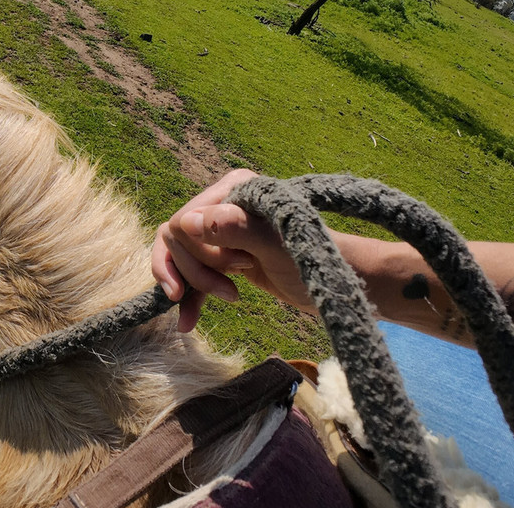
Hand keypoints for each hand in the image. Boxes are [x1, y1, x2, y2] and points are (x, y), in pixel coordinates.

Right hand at [152, 169, 315, 331]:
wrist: (335, 283)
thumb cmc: (313, 258)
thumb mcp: (274, 244)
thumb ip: (233, 227)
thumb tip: (185, 223)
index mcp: (232, 190)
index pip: (183, 222)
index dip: (197, 252)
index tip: (238, 268)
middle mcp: (221, 205)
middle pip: (177, 240)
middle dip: (196, 271)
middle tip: (230, 291)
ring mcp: (221, 233)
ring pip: (180, 258)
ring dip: (190, 287)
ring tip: (208, 309)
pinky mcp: (223, 259)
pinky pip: (192, 276)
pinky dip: (189, 300)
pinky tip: (187, 323)